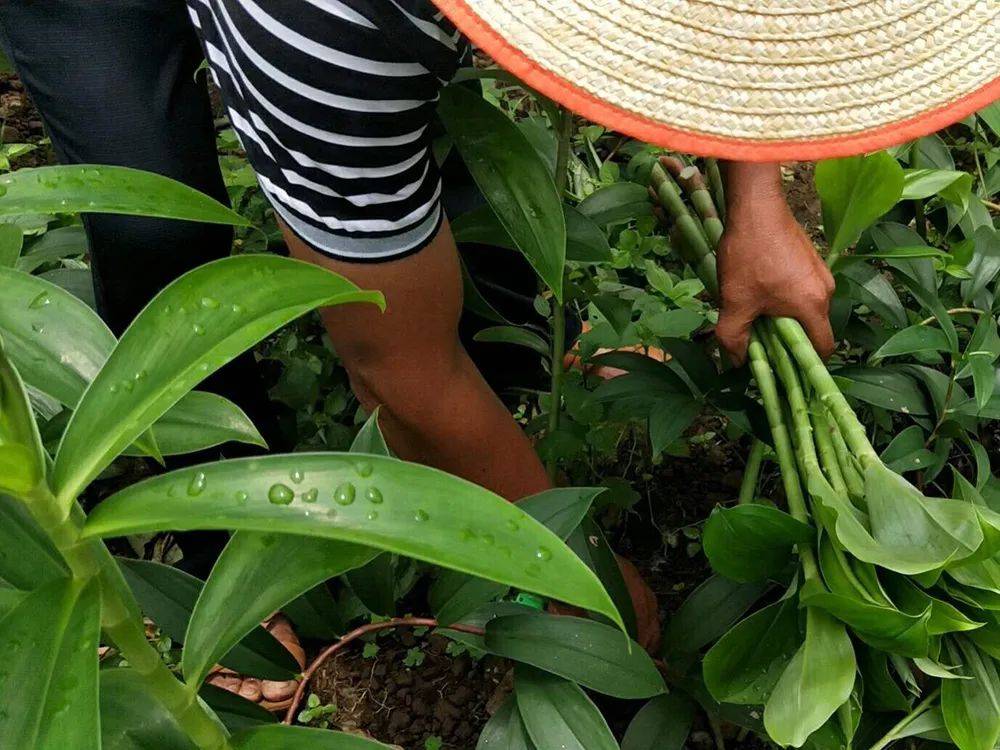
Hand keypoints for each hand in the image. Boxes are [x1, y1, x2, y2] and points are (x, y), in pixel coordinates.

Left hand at [715, 163, 834, 364]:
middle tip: (760, 342)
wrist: (755, 205)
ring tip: (755, 313)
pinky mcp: (809, 258)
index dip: (804, 365)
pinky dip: (784, 298)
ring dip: (783, 316)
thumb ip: (735, 339)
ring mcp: (820, 272)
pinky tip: (759, 291)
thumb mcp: (735, 302)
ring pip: (804, 308)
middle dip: (788, 340)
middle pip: (812, 328)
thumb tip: (737, 363)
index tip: (784, 372)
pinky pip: (800, 289)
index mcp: (814, 305)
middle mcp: (826, 290)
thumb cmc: (748, 255)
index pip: (821, 349)